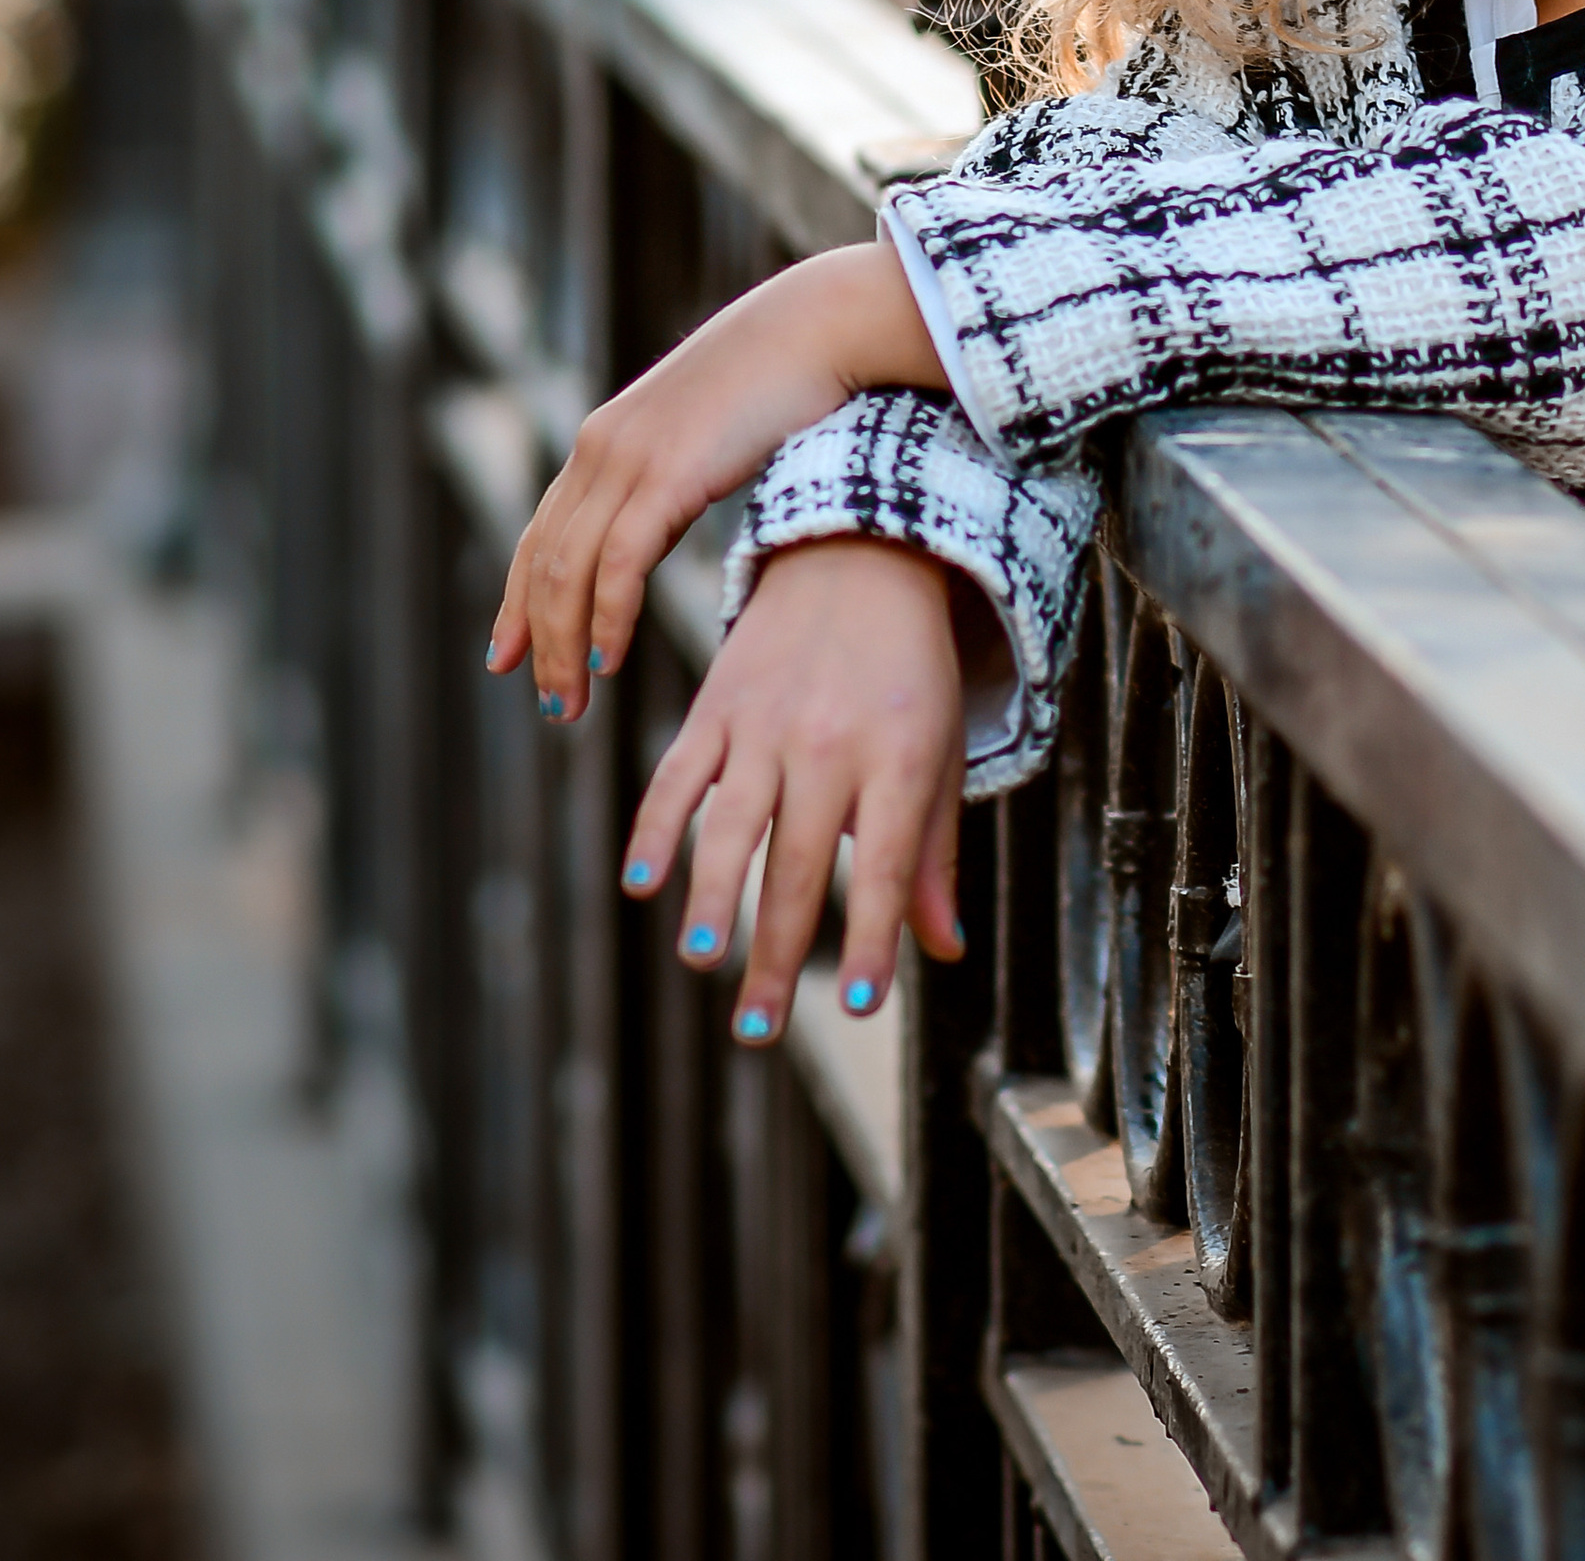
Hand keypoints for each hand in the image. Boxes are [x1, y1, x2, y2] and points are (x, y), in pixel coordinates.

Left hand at [487, 238, 944, 713]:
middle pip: (542, 562)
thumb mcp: (708, 432)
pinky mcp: (666, 472)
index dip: (517, 601)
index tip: (507, 657)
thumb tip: (674, 510)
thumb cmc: (783, 379)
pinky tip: (609, 659)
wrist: (819, 327)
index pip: (539, 535)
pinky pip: (618, 564)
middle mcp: (600, 448)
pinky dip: (606, 618)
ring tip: (572, 705)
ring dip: (564, 646)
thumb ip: (677, 471)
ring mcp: (629, 457)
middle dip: (538, 640)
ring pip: (567, 571)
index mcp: (605, 441)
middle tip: (551, 705)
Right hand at [625, 535, 966, 1037]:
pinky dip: (657, 826)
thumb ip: (934, 852)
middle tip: (758, 1029)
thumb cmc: (910, 672)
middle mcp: (829, 744)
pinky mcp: (717, 702)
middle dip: (777, 953)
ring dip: (713, 898)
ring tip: (702, 961)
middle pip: (799, 864)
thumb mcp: (939, 752)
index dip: (870, 939)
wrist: (861, 555)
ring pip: (733, 825)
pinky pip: (680, 773)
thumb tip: (943, 950)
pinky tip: (642, 882)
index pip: (883, 867)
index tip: (858, 1006)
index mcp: (897, 759)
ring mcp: (766, 723)